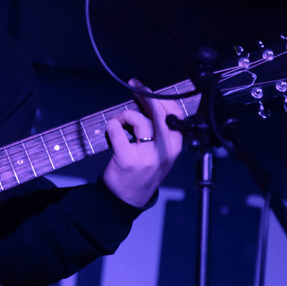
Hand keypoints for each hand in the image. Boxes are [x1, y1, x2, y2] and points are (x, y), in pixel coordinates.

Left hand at [102, 79, 184, 207]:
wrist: (127, 200)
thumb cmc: (143, 172)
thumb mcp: (160, 154)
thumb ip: (159, 131)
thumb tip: (147, 102)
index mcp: (175, 148)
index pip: (174, 115)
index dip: (160, 99)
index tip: (147, 89)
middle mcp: (165, 151)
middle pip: (158, 113)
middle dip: (145, 95)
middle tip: (134, 86)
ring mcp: (147, 156)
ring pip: (138, 120)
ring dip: (124, 117)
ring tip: (119, 125)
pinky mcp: (127, 159)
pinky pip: (117, 130)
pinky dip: (111, 126)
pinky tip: (111, 132)